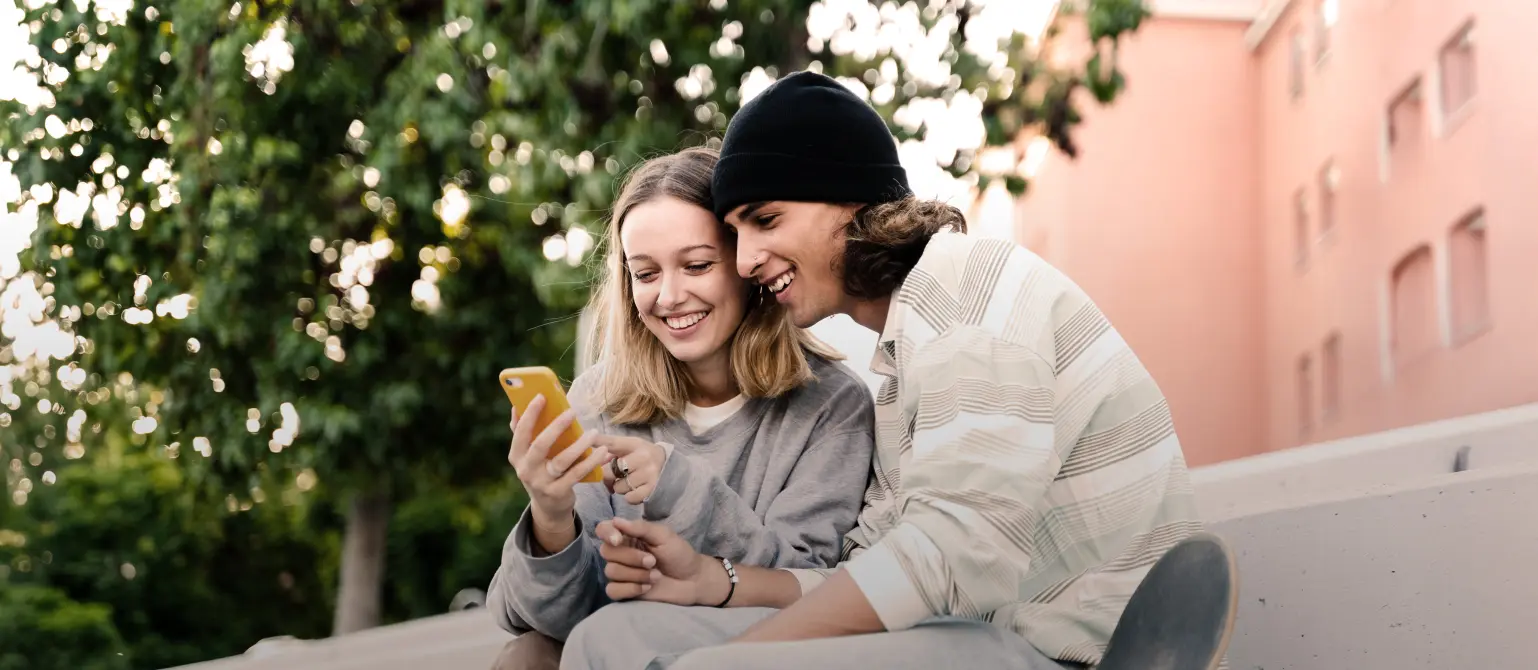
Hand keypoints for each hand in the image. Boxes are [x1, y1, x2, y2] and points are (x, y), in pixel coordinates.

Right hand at [509, 396, 610, 525]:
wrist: (548, 507)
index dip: (530, 414)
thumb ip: (523, 433)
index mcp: (517, 456)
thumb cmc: (540, 471)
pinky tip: (603, 452)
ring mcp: (542, 483)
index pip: (520, 432)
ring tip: (594, 433)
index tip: (541, 396)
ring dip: (580, 445)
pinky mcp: (558, 492)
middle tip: (572, 412)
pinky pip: (577, 474)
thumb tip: (517, 407)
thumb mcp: (528, 456)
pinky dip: (591, 462)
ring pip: (562, 460)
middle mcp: (526, 470)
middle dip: (556, 427)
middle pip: (540, 445)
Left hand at [592, 435, 667, 504]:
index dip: (597, 442)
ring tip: (628, 481)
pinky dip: (629, 496)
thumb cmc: (642, 455)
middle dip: (608, 475)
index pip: (613, 443)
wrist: (668, 464)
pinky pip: (629, 498)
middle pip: (610, 471)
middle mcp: (643, 457)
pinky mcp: (652, 489)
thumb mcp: (629, 446)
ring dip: (619, 487)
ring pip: (619, 487)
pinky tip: (634, 489)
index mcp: (634, 444)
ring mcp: (649, 474)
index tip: (586, 440)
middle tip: (615, 474)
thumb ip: (610, 449)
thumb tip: (590, 459)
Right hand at [596, 517, 724, 605]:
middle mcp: (622, 553)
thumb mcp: (664, 535)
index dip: (607, 533)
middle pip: (607, 552)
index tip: (619, 539)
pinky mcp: (624, 591)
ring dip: (636, 574)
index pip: (603, 530)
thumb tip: (616, 520)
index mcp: (629, 536)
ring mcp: (622, 573)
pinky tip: (647, 587)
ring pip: (611, 571)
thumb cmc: (679, 554)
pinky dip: (630, 589)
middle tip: (653, 561)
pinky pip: (612, 590)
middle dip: (631, 557)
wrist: (692, 580)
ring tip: (656, 576)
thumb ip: (641, 528)